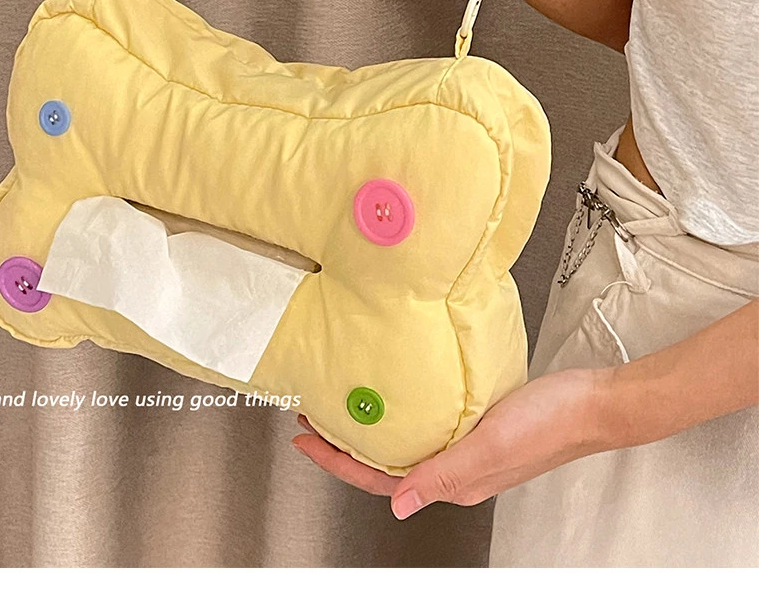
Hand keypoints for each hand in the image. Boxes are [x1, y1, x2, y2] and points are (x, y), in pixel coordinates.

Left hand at [292, 367, 611, 518]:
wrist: (594, 402)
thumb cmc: (548, 422)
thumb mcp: (488, 446)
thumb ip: (442, 475)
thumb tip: (398, 505)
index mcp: (456, 482)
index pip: (383, 482)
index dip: (340, 462)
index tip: (307, 440)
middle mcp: (457, 470)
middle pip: (388, 466)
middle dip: (345, 447)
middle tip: (312, 420)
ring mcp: (468, 449)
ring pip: (405, 446)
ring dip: (370, 431)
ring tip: (342, 407)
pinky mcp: (479, 426)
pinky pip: (428, 428)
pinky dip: (401, 416)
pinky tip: (393, 397)